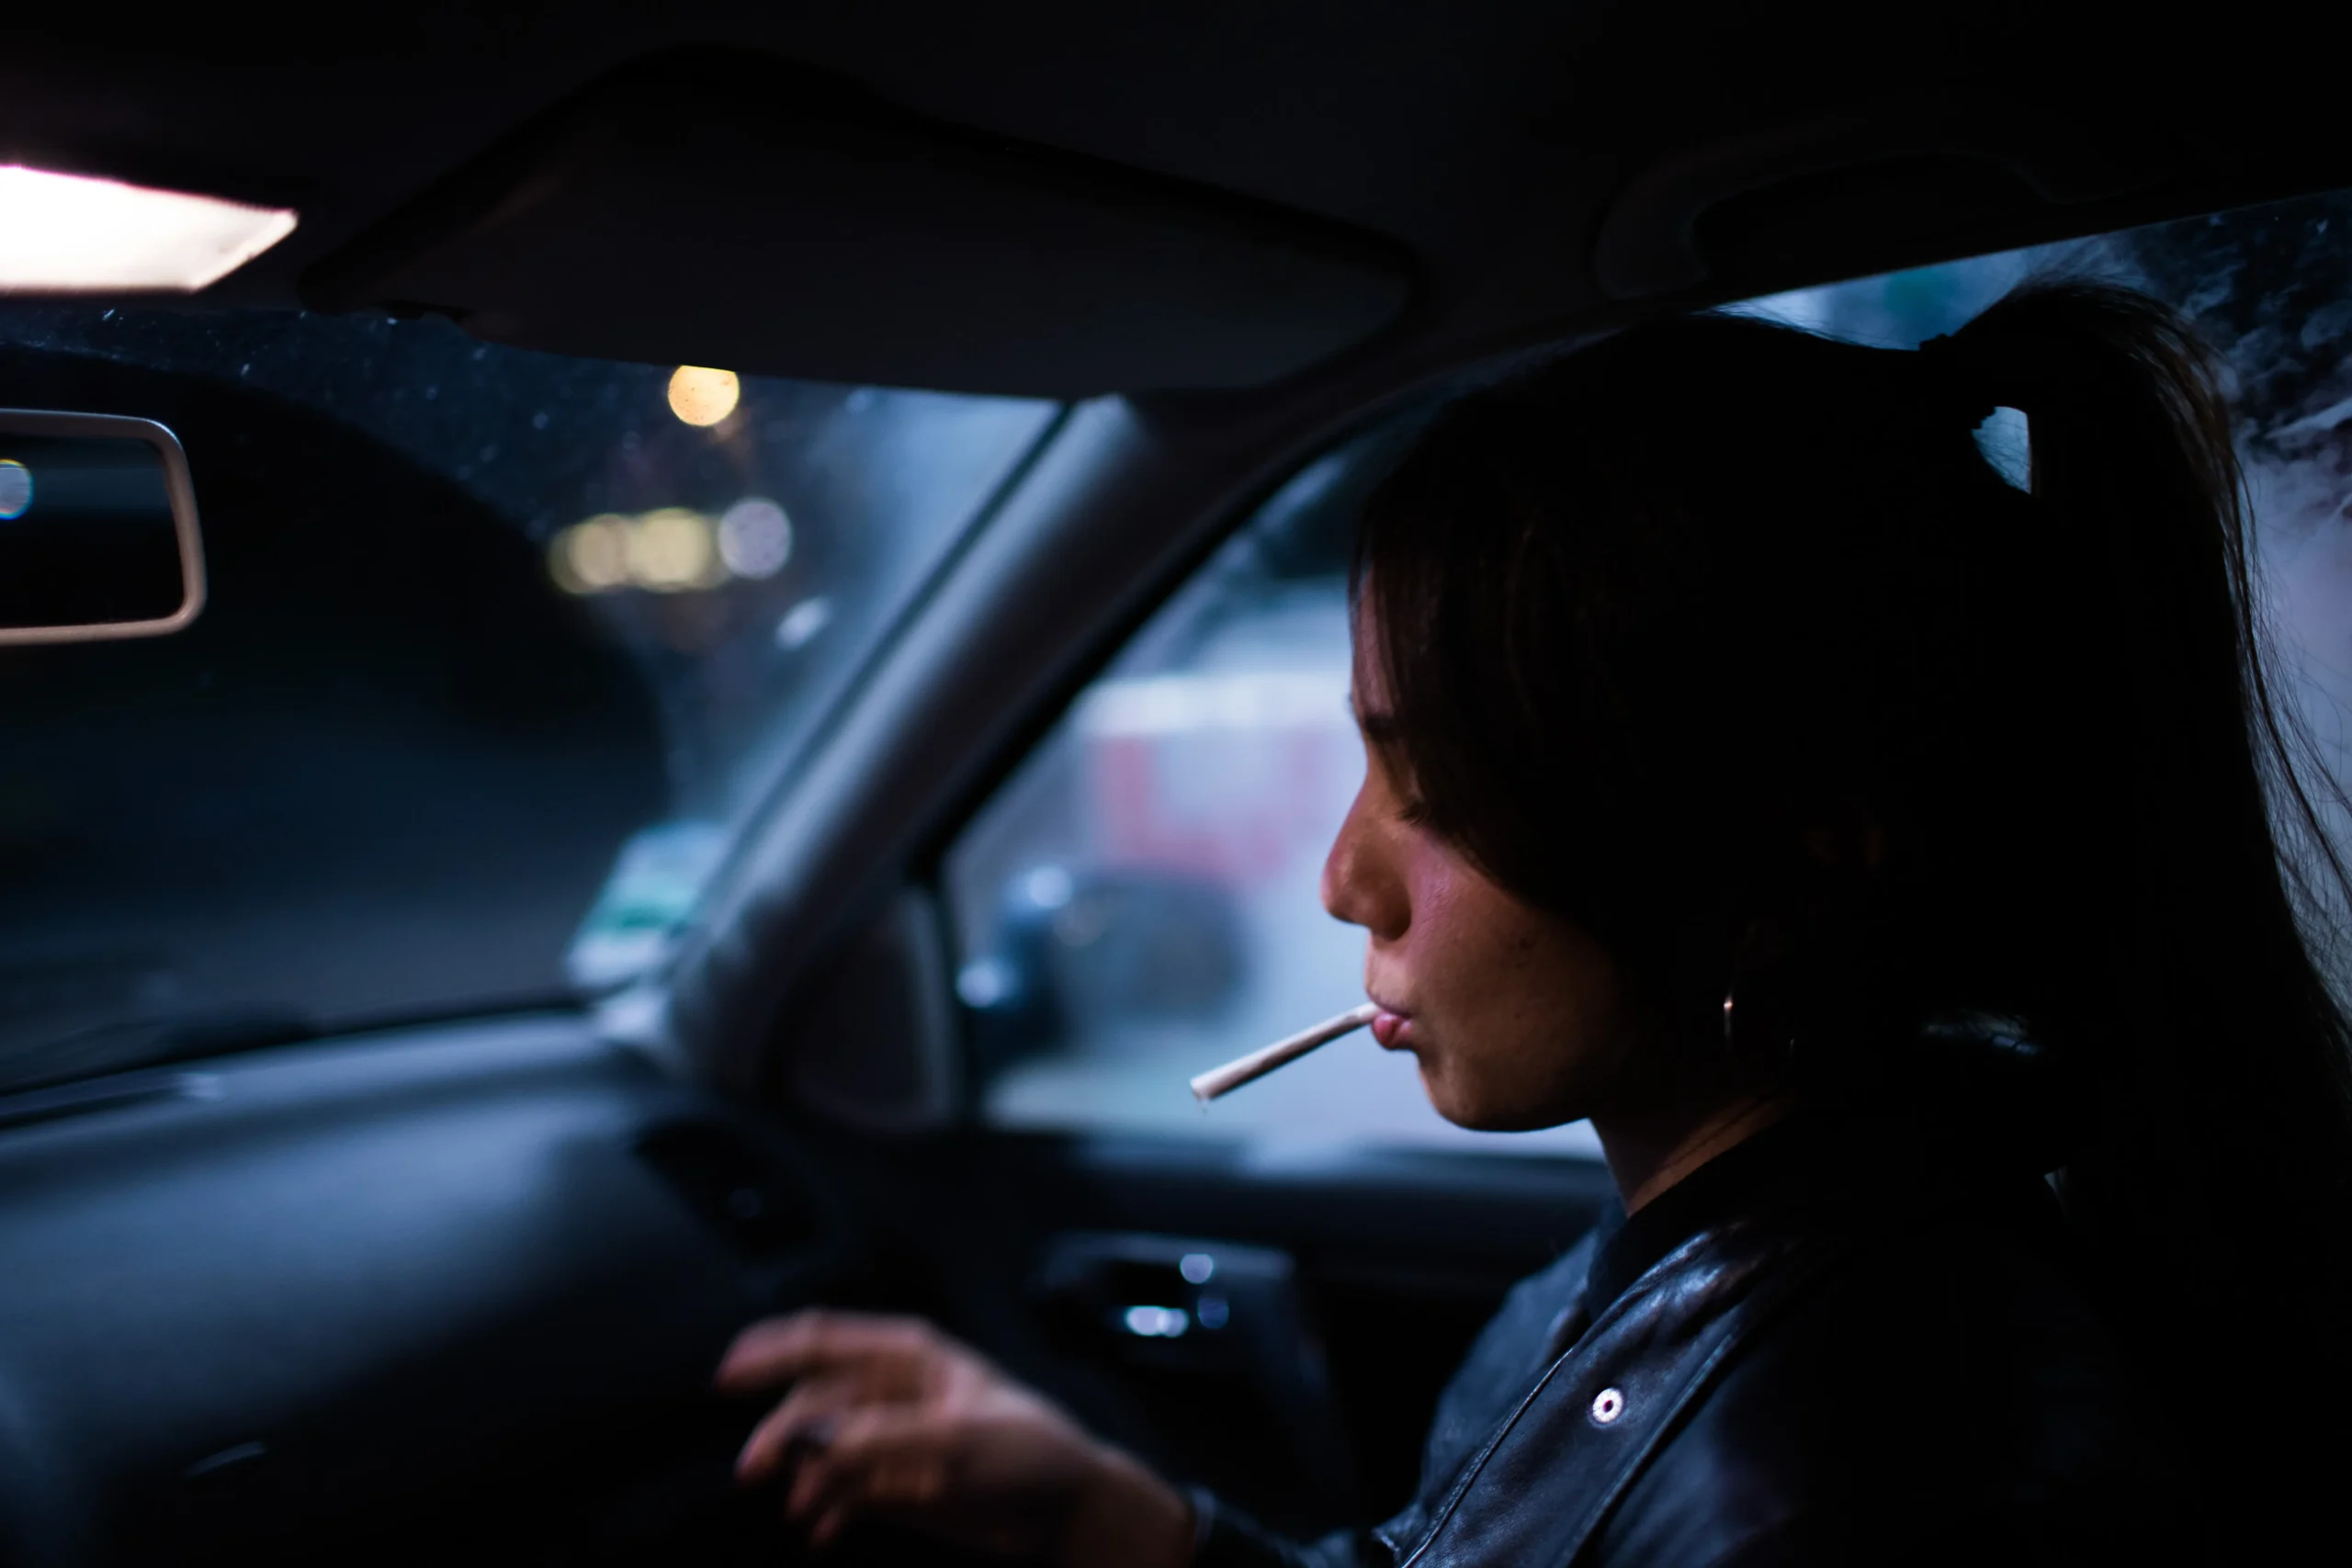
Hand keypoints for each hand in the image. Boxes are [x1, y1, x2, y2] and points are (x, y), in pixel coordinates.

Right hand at [717, 1309, 1193, 1565]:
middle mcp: (891, 1390)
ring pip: (820, 1448)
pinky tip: (821, 1530)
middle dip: (780, 1433)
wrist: (1066, 1510)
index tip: (727, 1373)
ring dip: (802, 1477)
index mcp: (909, 1356)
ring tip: (802, 1509)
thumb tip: (815, 1440)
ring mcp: (889, 1436)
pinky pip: (839, 1489)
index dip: (772, 1351)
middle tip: (753, 1471)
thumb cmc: (1029, 1452)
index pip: (825, 1340)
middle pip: (813, 1400)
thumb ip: (881, 1438)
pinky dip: (824, 1509)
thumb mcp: (957, 1440)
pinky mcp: (894, 1480)